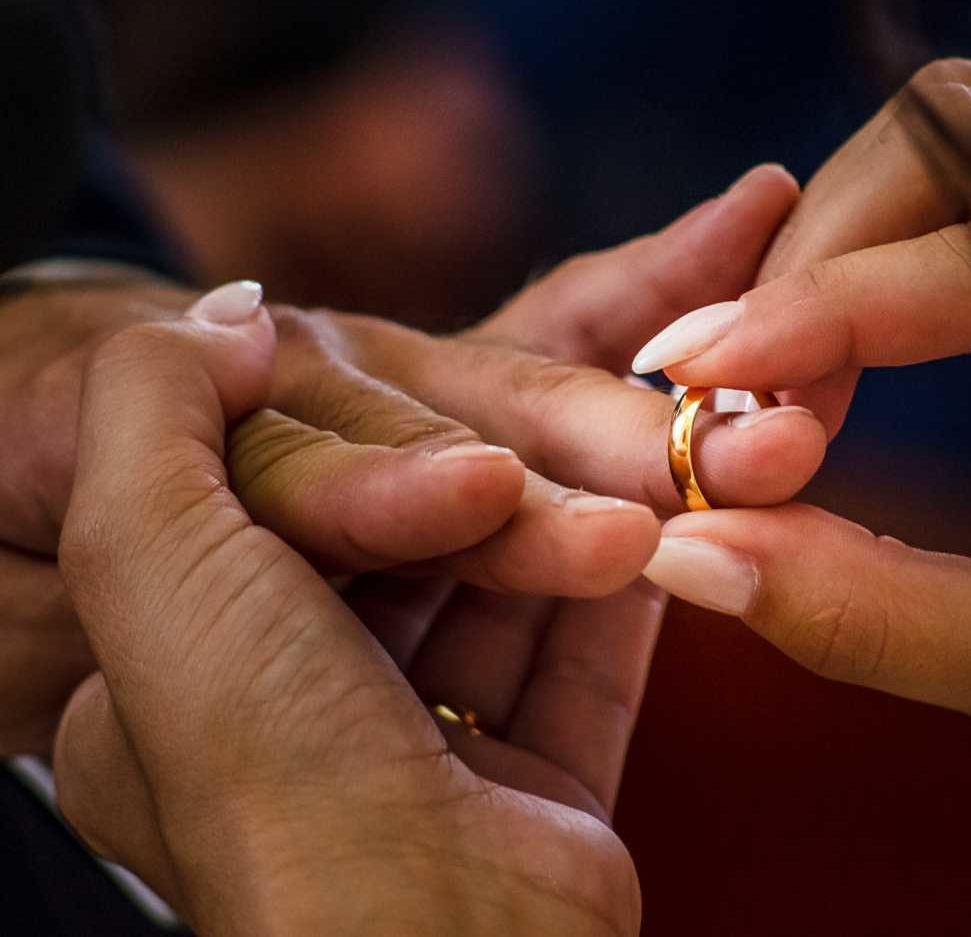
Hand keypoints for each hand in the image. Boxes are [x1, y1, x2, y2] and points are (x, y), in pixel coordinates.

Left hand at [0, 165, 825, 752]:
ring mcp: (422, 759)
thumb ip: (156, 405)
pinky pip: (583, 666)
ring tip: (684, 454)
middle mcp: (299, 713)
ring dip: (598, 520)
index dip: (403, 428)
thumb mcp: (150, 557)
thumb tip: (233, 314)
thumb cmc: (276, 767)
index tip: (470, 366)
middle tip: (634, 411)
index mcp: (189, 658)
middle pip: (433, 537)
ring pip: (518, 591)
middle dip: (536, 469)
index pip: (311, 485)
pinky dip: (630, 593)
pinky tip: (679, 520)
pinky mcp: (529, 793)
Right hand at [636, 60, 970, 879]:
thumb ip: (862, 609)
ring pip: (954, 136)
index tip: (694, 370)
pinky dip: (875, 245)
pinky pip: (967, 185)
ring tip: (782, 371)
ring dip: (842, 234)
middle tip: (742, 383)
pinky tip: (834, 343)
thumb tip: (683, 551)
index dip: (825, 308)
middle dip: (826, 244)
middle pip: (964, 135)